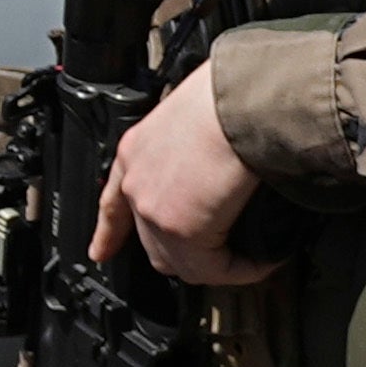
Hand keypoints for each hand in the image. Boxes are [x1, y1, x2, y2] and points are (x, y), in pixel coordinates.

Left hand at [106, 60, 271, 288]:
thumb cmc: (231, 96)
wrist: (240, 101)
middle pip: (152, 244)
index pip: (113, 202)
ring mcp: (154, 210)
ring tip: (254, 259)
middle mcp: (138, 183)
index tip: (101, 251)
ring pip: (184, 262)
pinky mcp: (182, 231)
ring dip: (219, 265)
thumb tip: (227, 158)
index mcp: (137, 150)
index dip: (109, 233)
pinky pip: (214, 268)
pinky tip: (264, 261)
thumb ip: (199, 142)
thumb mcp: (197, 113)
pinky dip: (243, 269)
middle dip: (187, 256)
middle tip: (222, 258)